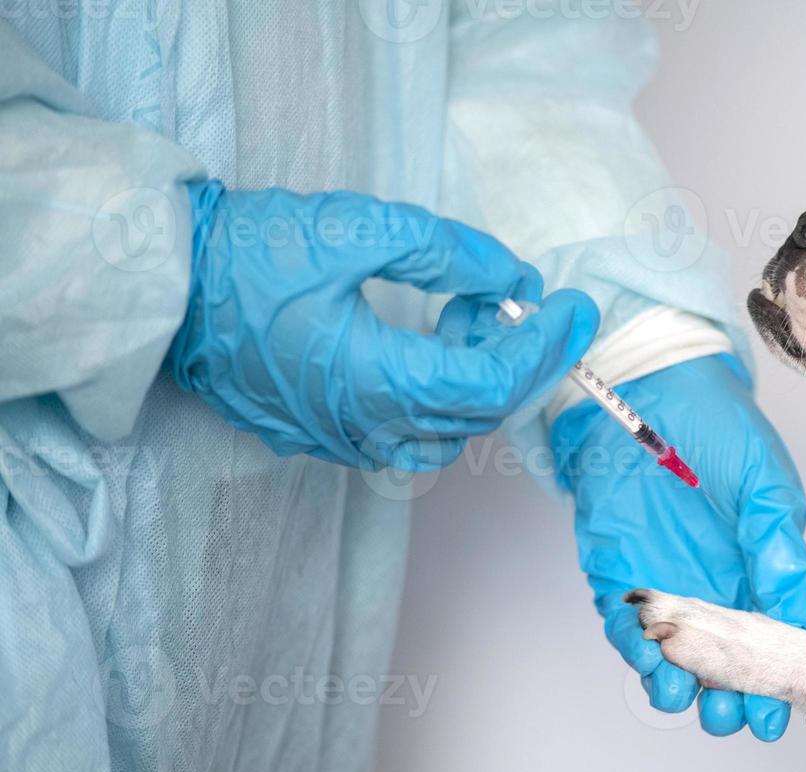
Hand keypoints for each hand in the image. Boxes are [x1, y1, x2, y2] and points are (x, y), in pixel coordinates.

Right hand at [168, 181, 597, 469]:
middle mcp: (365, 427)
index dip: (546, 346)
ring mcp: (340, 440)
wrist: (164, 286)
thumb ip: (447, 255)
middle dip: (514, 354)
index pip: (495, 382)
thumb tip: (510, 280)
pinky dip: (438, 395)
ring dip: (476, 379)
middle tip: (513, 297)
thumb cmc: (249, 253)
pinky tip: (425, 344)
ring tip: (463, 314)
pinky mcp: (320, 436)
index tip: (575, 307)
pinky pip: (405, 434)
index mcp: (379, 382)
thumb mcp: (358, 230)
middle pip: (479, 412)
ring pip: (446, 433)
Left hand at [552, 354, 805, 739]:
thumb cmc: (716, 425)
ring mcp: (665, 588)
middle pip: (723, 666)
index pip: (771, 643)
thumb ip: (778, 546)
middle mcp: (714, 590)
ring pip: (673, 660)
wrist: (646, 389)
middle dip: (731, 699)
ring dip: (681, 685)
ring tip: (688, 696)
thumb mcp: (765, 482)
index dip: (775, 681)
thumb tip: (799, 609)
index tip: (780, 711)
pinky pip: (625, 628)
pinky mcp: (619, 579)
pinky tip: (649, 662)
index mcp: (759, 572)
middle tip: (737, 714)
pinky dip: (635, 650)